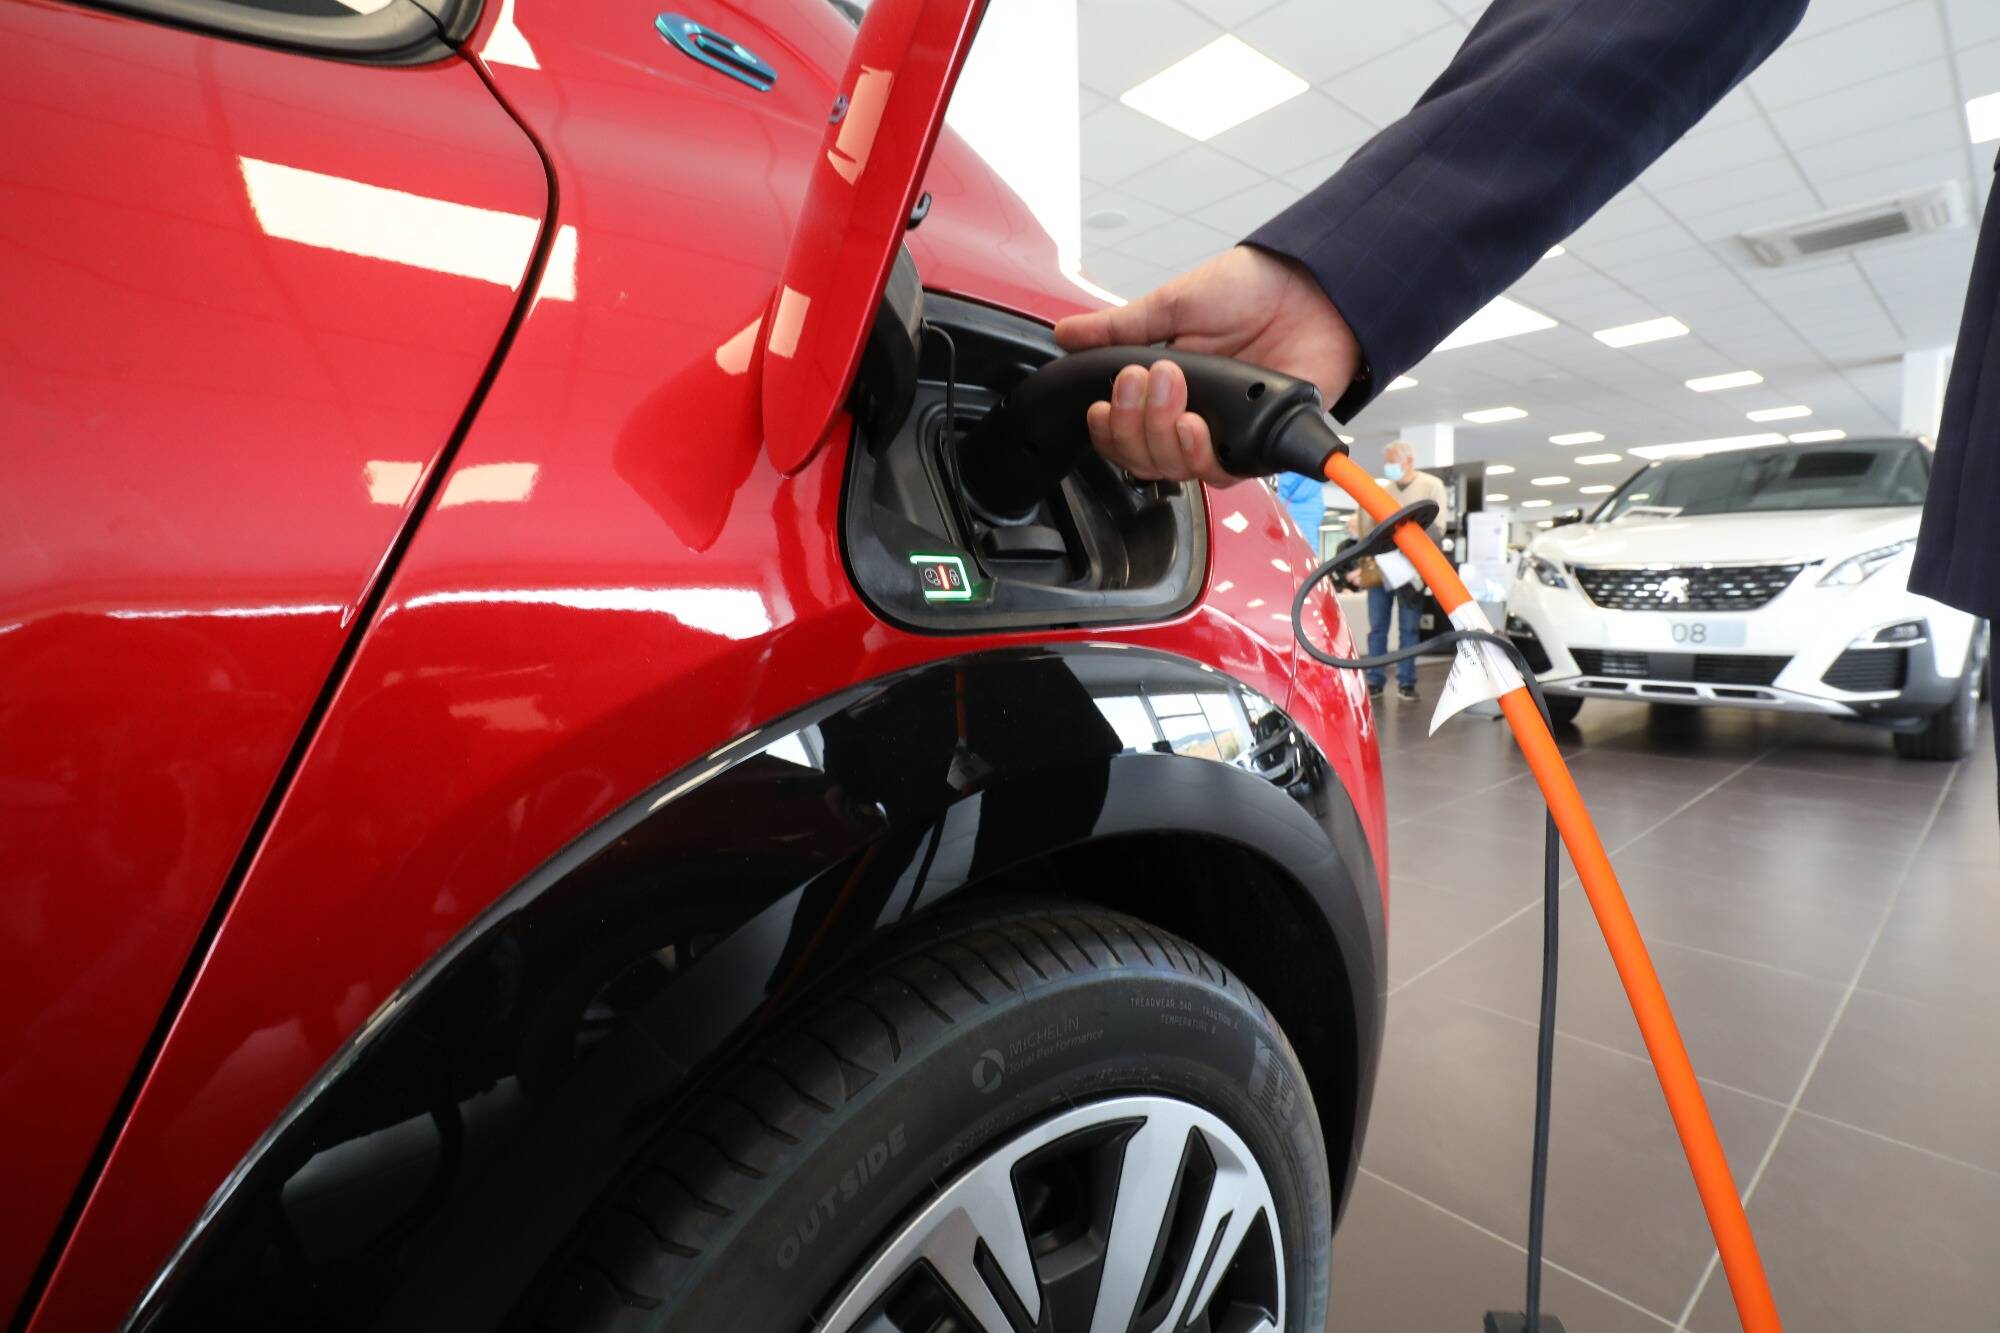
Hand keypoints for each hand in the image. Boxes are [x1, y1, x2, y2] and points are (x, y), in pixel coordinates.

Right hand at [1053, 246, 1361, 487]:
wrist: (1311, 290)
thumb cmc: (1250, 291)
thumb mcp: (1173, 303)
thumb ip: (1120, 328)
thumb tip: (1067, 333)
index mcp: (1163, 389)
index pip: (1119, 433)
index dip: (1107, 428)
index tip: (1104, 402)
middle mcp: (1188, 419)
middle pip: (1140, 459)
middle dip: (1135, 423)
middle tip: (1148, 378)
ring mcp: (1222, 436)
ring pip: (1174, 471)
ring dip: (1163, 436)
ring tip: (1173, 389)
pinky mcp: (1257, 446)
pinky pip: (1220, 474)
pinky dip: (1199, 454)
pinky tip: (1196, 427)